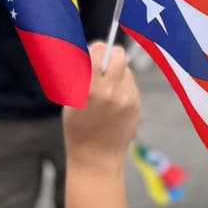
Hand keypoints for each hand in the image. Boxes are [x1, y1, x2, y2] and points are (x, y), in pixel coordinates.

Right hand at [63, 42, 139, 170]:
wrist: (97, 158)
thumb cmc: (78, 129)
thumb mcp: (71, 100)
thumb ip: (81, 76)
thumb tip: (88, 52)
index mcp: (92, 89)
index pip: (98, 52)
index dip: (94, 49)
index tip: (89, 52)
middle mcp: (113, 91)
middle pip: (118, 54)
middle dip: (109, 54)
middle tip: (101, 62)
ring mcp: (128, 98)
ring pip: (126, 68)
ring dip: (116, 70)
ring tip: (105, 85)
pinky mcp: (136, 105)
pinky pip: (131, 83)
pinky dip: (122, 84)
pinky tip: (113, 98)